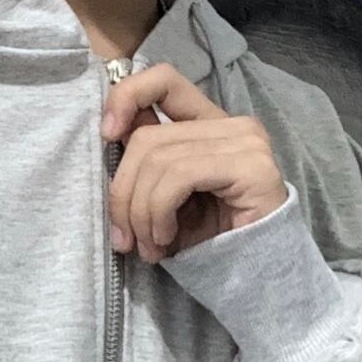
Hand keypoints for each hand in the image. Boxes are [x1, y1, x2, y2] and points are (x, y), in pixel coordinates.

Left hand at [101, 64, 288, 263]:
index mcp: (209, 123)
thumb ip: (146, 165)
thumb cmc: (210, 243)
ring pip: (159, 160)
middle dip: (123, 194)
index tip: (106, 135)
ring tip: (148, 248)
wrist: (255, 281)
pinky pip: (180, 176)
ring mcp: (244, 141)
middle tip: (125, 239)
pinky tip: (166, 241)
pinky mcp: (249, 166)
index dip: (127, 96)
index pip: (164, 80)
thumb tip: (110, 135)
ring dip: (141, 213)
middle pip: (147, 138)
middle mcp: (231, 124)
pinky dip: (160, 212)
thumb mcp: (165, 200)